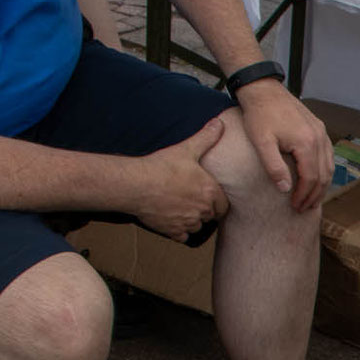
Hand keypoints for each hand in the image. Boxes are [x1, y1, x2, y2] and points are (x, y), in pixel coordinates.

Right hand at [133, 117, 228, 237]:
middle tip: (193, 200)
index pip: (224, 205)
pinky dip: (179, 231)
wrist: (135, 184)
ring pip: (198, 226)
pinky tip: (172, 220)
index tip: (209, 197)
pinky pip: (182, 237)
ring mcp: (188, 222)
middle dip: (205, 210)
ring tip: (182, 208)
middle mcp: (202, 209)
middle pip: (211, 216)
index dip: (217, 201)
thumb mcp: (187, 149)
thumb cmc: (161, 166)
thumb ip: (206, 137)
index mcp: (210, 191)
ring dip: (193, 220)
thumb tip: (220, 123)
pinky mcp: (173, 231)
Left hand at [237, 82, 332, 212]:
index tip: (295, 206)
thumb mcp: (262, 143)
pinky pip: (328, 155)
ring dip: (322, 185)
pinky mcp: (319, 128)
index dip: (304, 195)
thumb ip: (274, 167)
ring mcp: (321, 132)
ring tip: (312, 198)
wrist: (263, 90)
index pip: (311, 178)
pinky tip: (317, 178)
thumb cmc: (259, 115)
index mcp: (306, 143)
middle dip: (315, 195)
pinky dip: (324, 170)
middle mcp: (319, 138)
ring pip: (329, 166)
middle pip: (323, 175)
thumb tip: (286, 189)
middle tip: (304, 208)